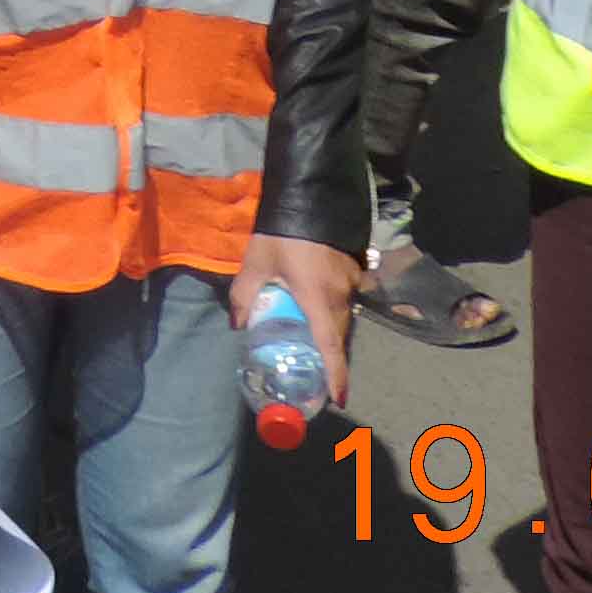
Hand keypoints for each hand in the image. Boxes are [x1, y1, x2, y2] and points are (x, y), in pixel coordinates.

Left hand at [231, 236, 362, 409]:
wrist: (310, 192)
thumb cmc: (281, 232)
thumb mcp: (256, 263)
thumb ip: (244, 296)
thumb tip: (236, 325)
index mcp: (319, 299)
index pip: (331, 347)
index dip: (336, 375)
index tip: (338, 400)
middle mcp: (341, 294)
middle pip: (339, 336)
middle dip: (333, 358)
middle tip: (320, 375)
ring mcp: (352, 280)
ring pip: (344, 317)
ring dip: (333, 334)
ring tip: (317, 346)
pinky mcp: (355, 267)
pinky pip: (347, 299)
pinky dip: (335, 311)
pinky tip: (320, 310)